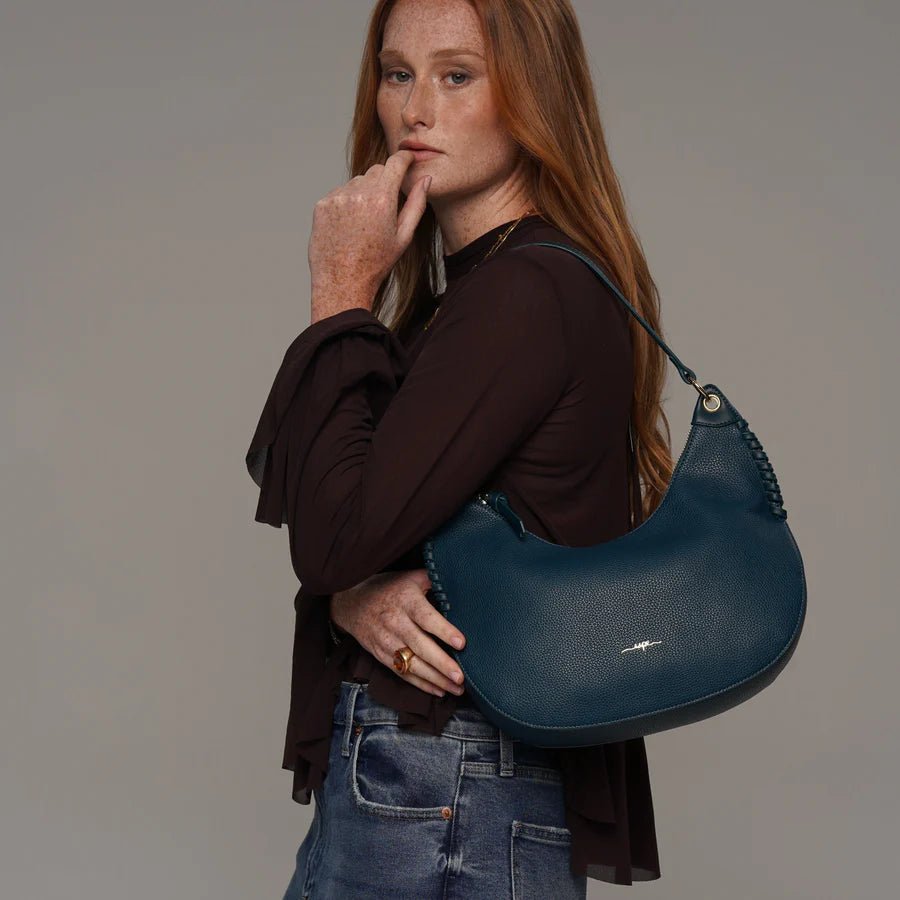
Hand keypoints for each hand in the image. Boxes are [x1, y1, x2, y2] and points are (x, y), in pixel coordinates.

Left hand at [308, 149, 431, 321]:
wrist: (342, 281)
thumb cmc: (376, 263)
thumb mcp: (404, 236)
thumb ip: (416, 204)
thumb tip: (425, 180)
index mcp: (382, 199)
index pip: (395, 163)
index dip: (403, 158)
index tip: (407, 158)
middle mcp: (358, 193)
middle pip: (376, 171)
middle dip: (383, 181)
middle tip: (385, 206)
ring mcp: (337, 197)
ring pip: (356, 182)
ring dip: (363, 193)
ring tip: (364, 223)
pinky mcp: (322, 205)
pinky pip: (339, 194)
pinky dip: (346, 203)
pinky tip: (348, 226)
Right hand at [329, 568, 466, 697]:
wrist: (351, 602)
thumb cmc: (388, 588)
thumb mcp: (409, 577)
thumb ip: (432, 579)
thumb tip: (460, 580)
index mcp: (405, 601)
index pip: (425, 617)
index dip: (443, 631)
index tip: (461, 643)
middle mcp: (395, 622)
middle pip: (420, 646)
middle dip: (441, 663)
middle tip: (460, 677)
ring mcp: (386, 642)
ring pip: (412, 664)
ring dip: (435, 679)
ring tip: (457, 689)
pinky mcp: (381, 656)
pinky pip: (402, 673)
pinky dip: (421, 684)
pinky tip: (439, 691)